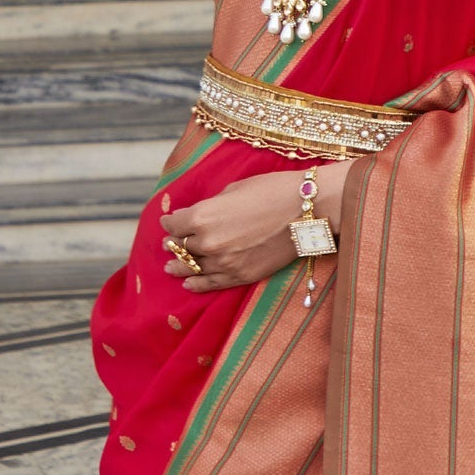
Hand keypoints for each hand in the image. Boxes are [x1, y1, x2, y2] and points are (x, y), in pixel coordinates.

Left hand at [162, 164, 346, 293]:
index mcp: (202, 216)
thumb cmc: (271, 191)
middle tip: (171, 244)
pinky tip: (188, 284)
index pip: (174, 225)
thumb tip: (200, 215)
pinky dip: (197, 284)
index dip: (170, 223)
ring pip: (192, 268)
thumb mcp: (233, 190)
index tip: (169, 222)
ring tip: (171, 268)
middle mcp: (207, 242)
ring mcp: (224, 262)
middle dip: (175, 244)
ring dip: (179, 267)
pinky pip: (211, 284)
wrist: (305, 211)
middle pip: (181, 247)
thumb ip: (211, 206)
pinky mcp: (240, 276)